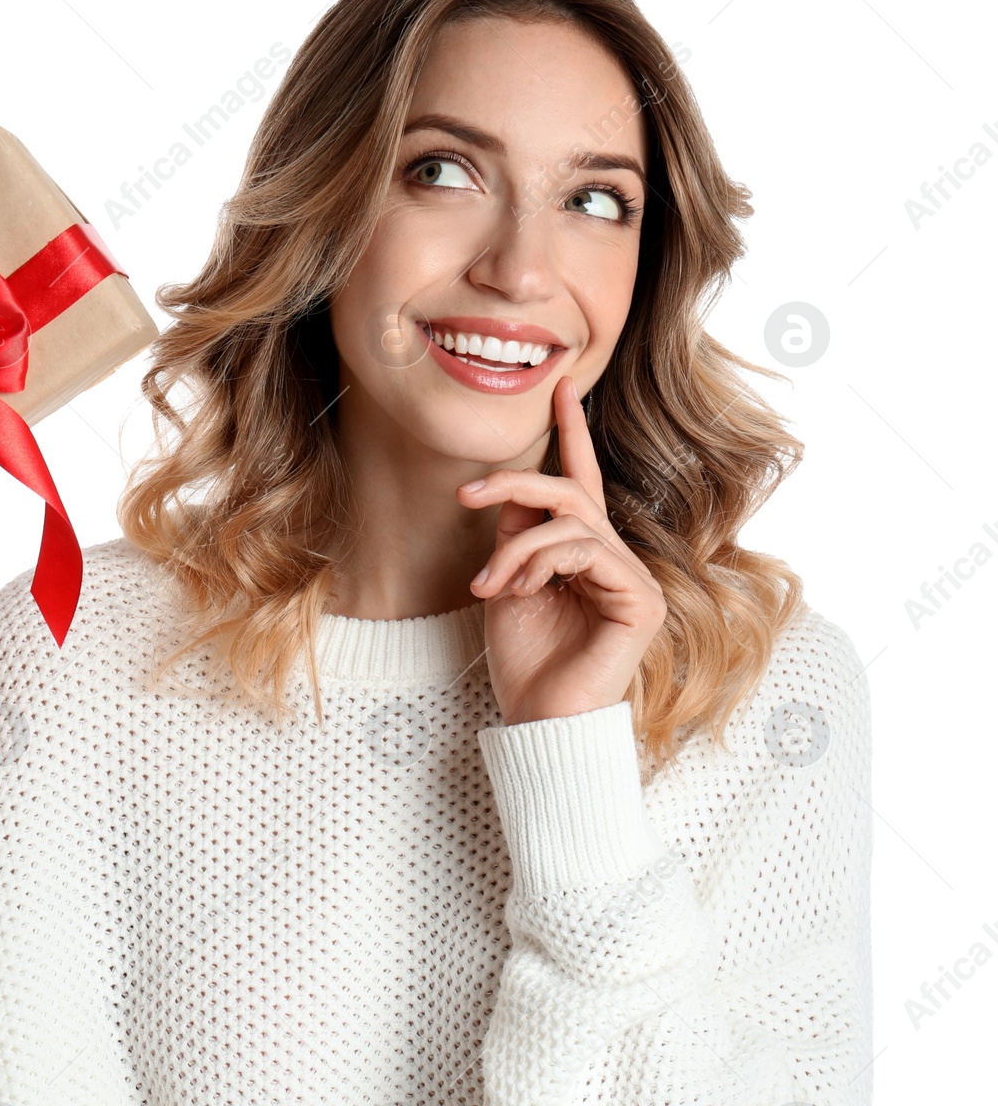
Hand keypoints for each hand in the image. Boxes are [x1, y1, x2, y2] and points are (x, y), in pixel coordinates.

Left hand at [457, 376, 666, 726]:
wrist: (536, 719)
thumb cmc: (524, 660)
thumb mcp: (506, 582)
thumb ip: (515, 533)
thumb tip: (510, 488)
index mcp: (583, 552)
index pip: (580, 481)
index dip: (571, 433)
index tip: (561, 387)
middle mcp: (614, 558)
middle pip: (571, 489)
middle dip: (514, 481)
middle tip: (465, 494)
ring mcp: (632, 578)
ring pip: (571, 519)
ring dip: (516, 546)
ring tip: (489, 585)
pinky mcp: (640, 599)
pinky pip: (584, 550)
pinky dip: (539, 562)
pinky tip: (519, 592)